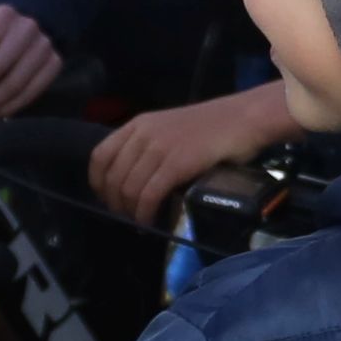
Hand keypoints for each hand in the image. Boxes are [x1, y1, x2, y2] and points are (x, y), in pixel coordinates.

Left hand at [90, 79, 288, 225]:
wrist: (243, 119)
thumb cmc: (212, 127)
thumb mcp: (170, 129)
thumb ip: (150, 147)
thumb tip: (135, 179)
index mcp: (138, 124)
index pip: (100, 156)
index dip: (98, 182)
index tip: (107, 198)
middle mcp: (143, 134)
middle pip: (113, 177)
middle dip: (115, 203)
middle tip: (126, 216)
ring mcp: (159, 148)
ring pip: (128, 189)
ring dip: (130, 211)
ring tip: (139, 221)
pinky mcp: (176, 164)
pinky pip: (149, 195)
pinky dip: (145, 213)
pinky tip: (149, 222)